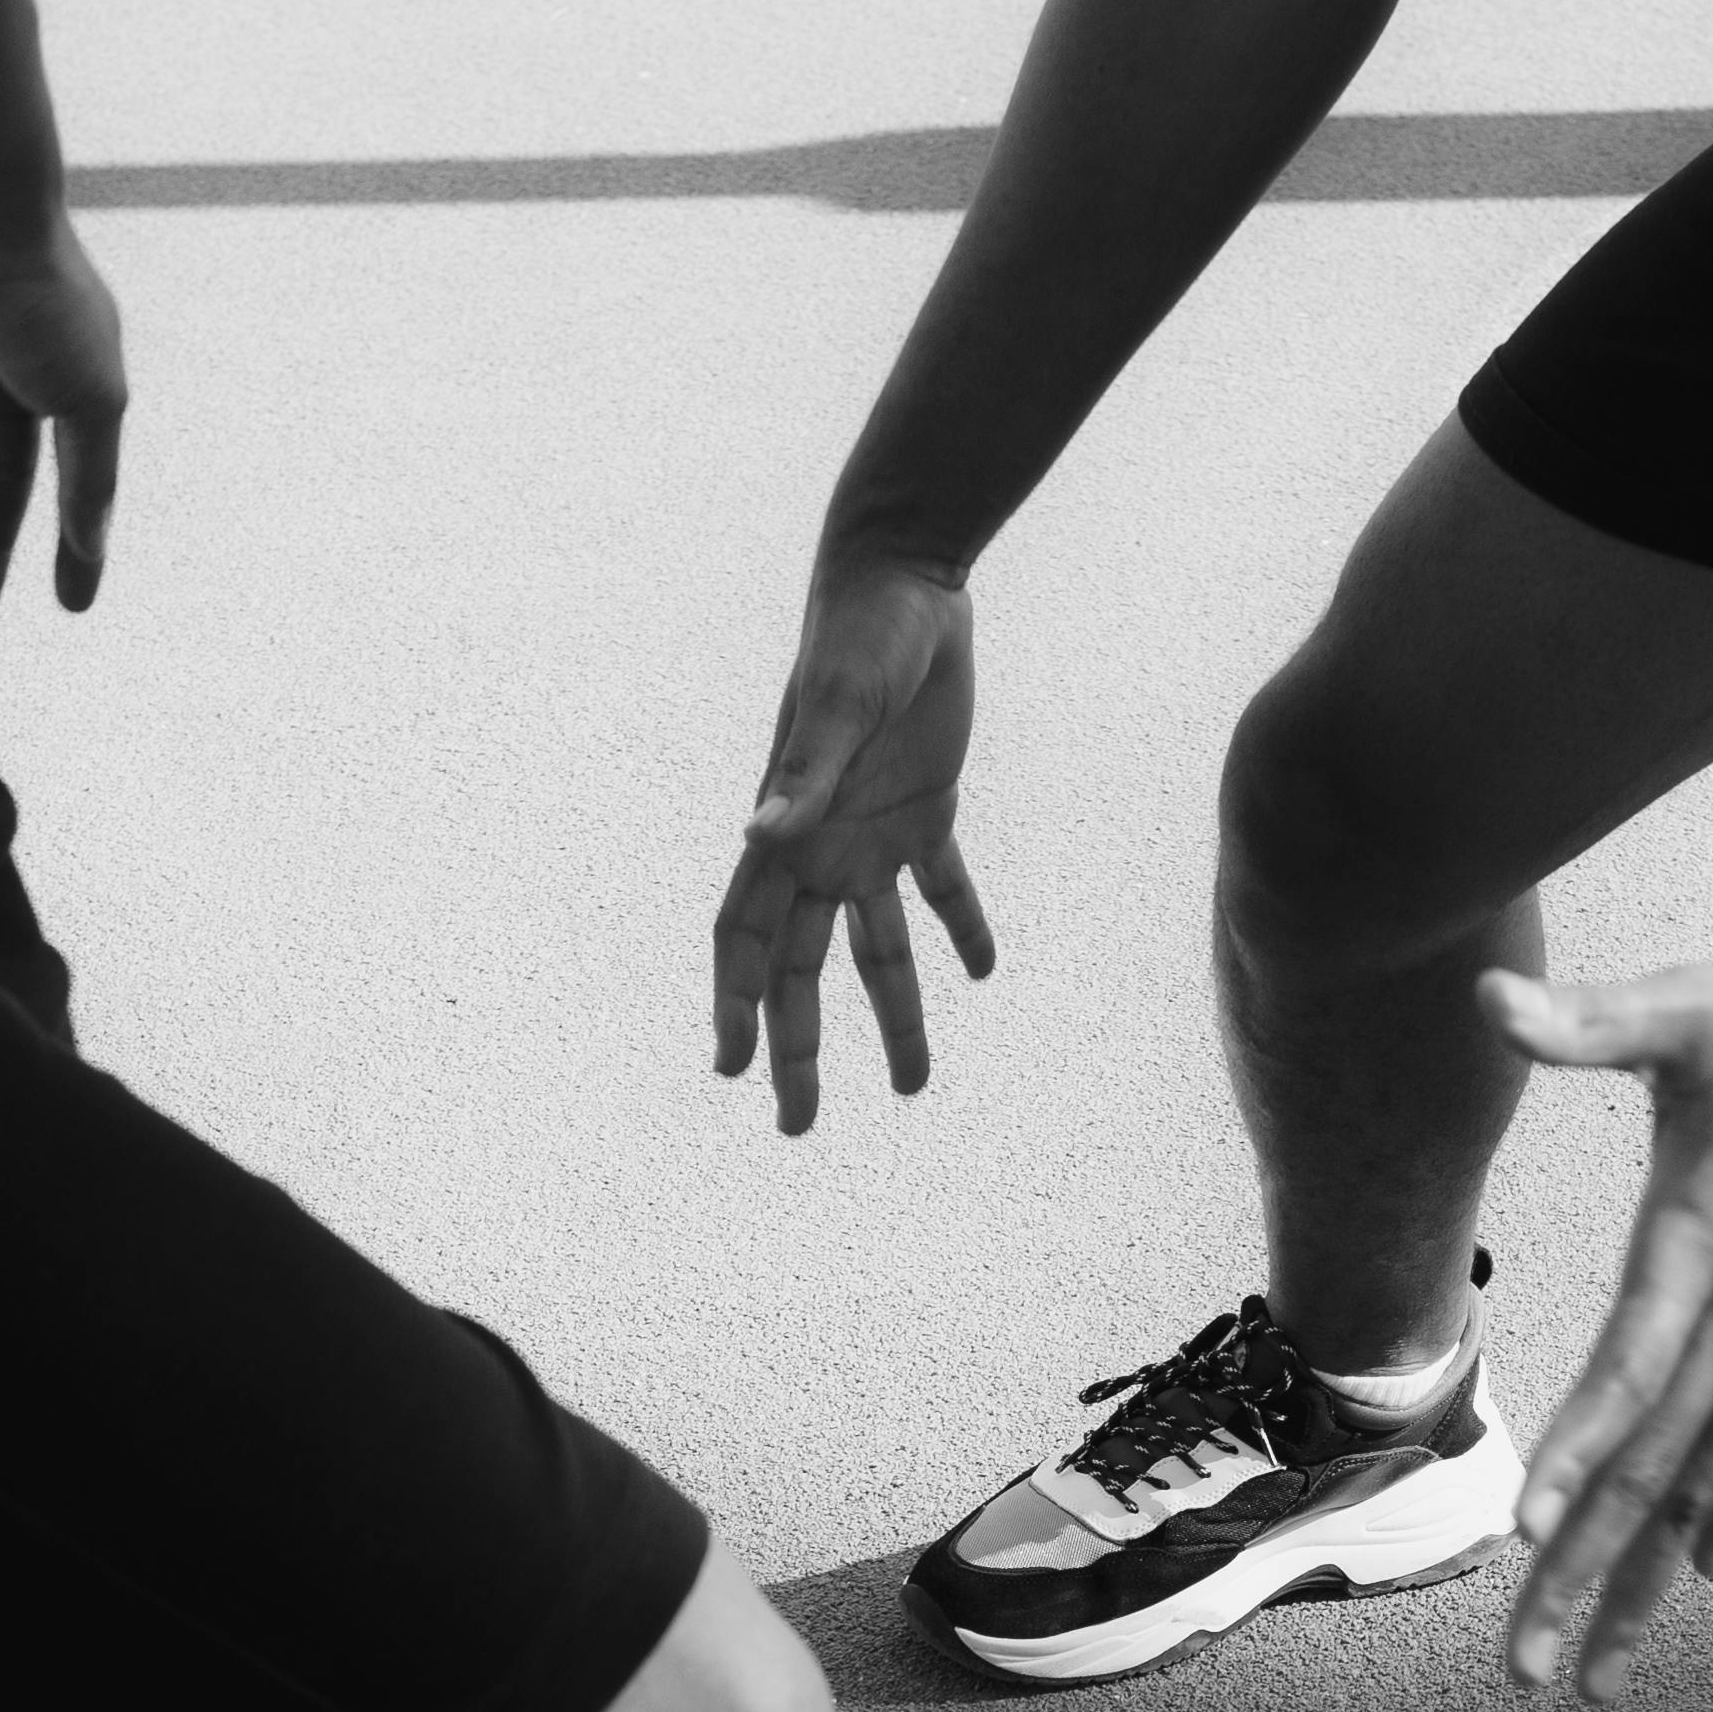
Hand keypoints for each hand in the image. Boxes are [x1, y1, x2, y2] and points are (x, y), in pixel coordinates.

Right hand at [709, 549, 993, 1134]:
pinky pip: (943, 887)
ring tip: (914, 1087)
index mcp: (784, 832)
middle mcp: (819, 846)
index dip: (732, 1006)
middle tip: (798, 1126)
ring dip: (894, 1015)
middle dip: (799, 1049)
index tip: (731, 1070)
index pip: (744, 938)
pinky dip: (960, 928)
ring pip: (877, 948)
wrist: (906, 585)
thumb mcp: (835, 706)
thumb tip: (755, 837)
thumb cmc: (857, 637)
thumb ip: (803, 779)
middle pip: (801, 970)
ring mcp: (871, 834)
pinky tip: (981, 973)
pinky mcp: (927, 810)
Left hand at [1485, 949, 1712, 1694]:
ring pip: (1705, 1483)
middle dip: (1583, 1578)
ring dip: (1644, 1582)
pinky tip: (1697, 1576)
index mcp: (1706, 1248)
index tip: (1528, 1533)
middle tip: (1525, 1676)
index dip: (1577, 1453)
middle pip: (1654, 1468)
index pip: (1629, 1370)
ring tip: (1596, 1676)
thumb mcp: (1688, 1007)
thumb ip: (1584, 1018)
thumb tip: (1484, 993)